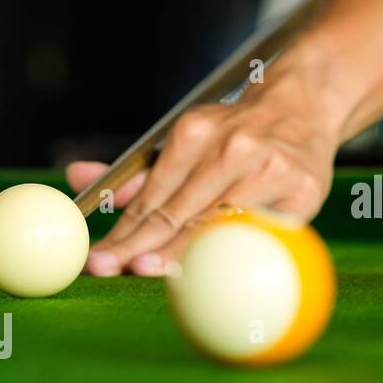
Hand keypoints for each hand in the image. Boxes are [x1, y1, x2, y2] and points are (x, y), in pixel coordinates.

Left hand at [66, 66, 342, 276]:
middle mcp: (231, 147)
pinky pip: (256, 233)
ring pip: (215, 225)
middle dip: (138, 246)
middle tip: (108, 269)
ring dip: (179, 254)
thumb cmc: (234, 137)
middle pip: (177, 212)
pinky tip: (207, 273)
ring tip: (146, 272)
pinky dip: (230, 253)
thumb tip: (76, 177)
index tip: (99, 257)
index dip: (124, 231)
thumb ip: (134, 172)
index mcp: (196, 131)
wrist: (306, 110)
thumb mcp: (186, 144)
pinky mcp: (301, 190)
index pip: (152, 195)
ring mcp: (268, 168)